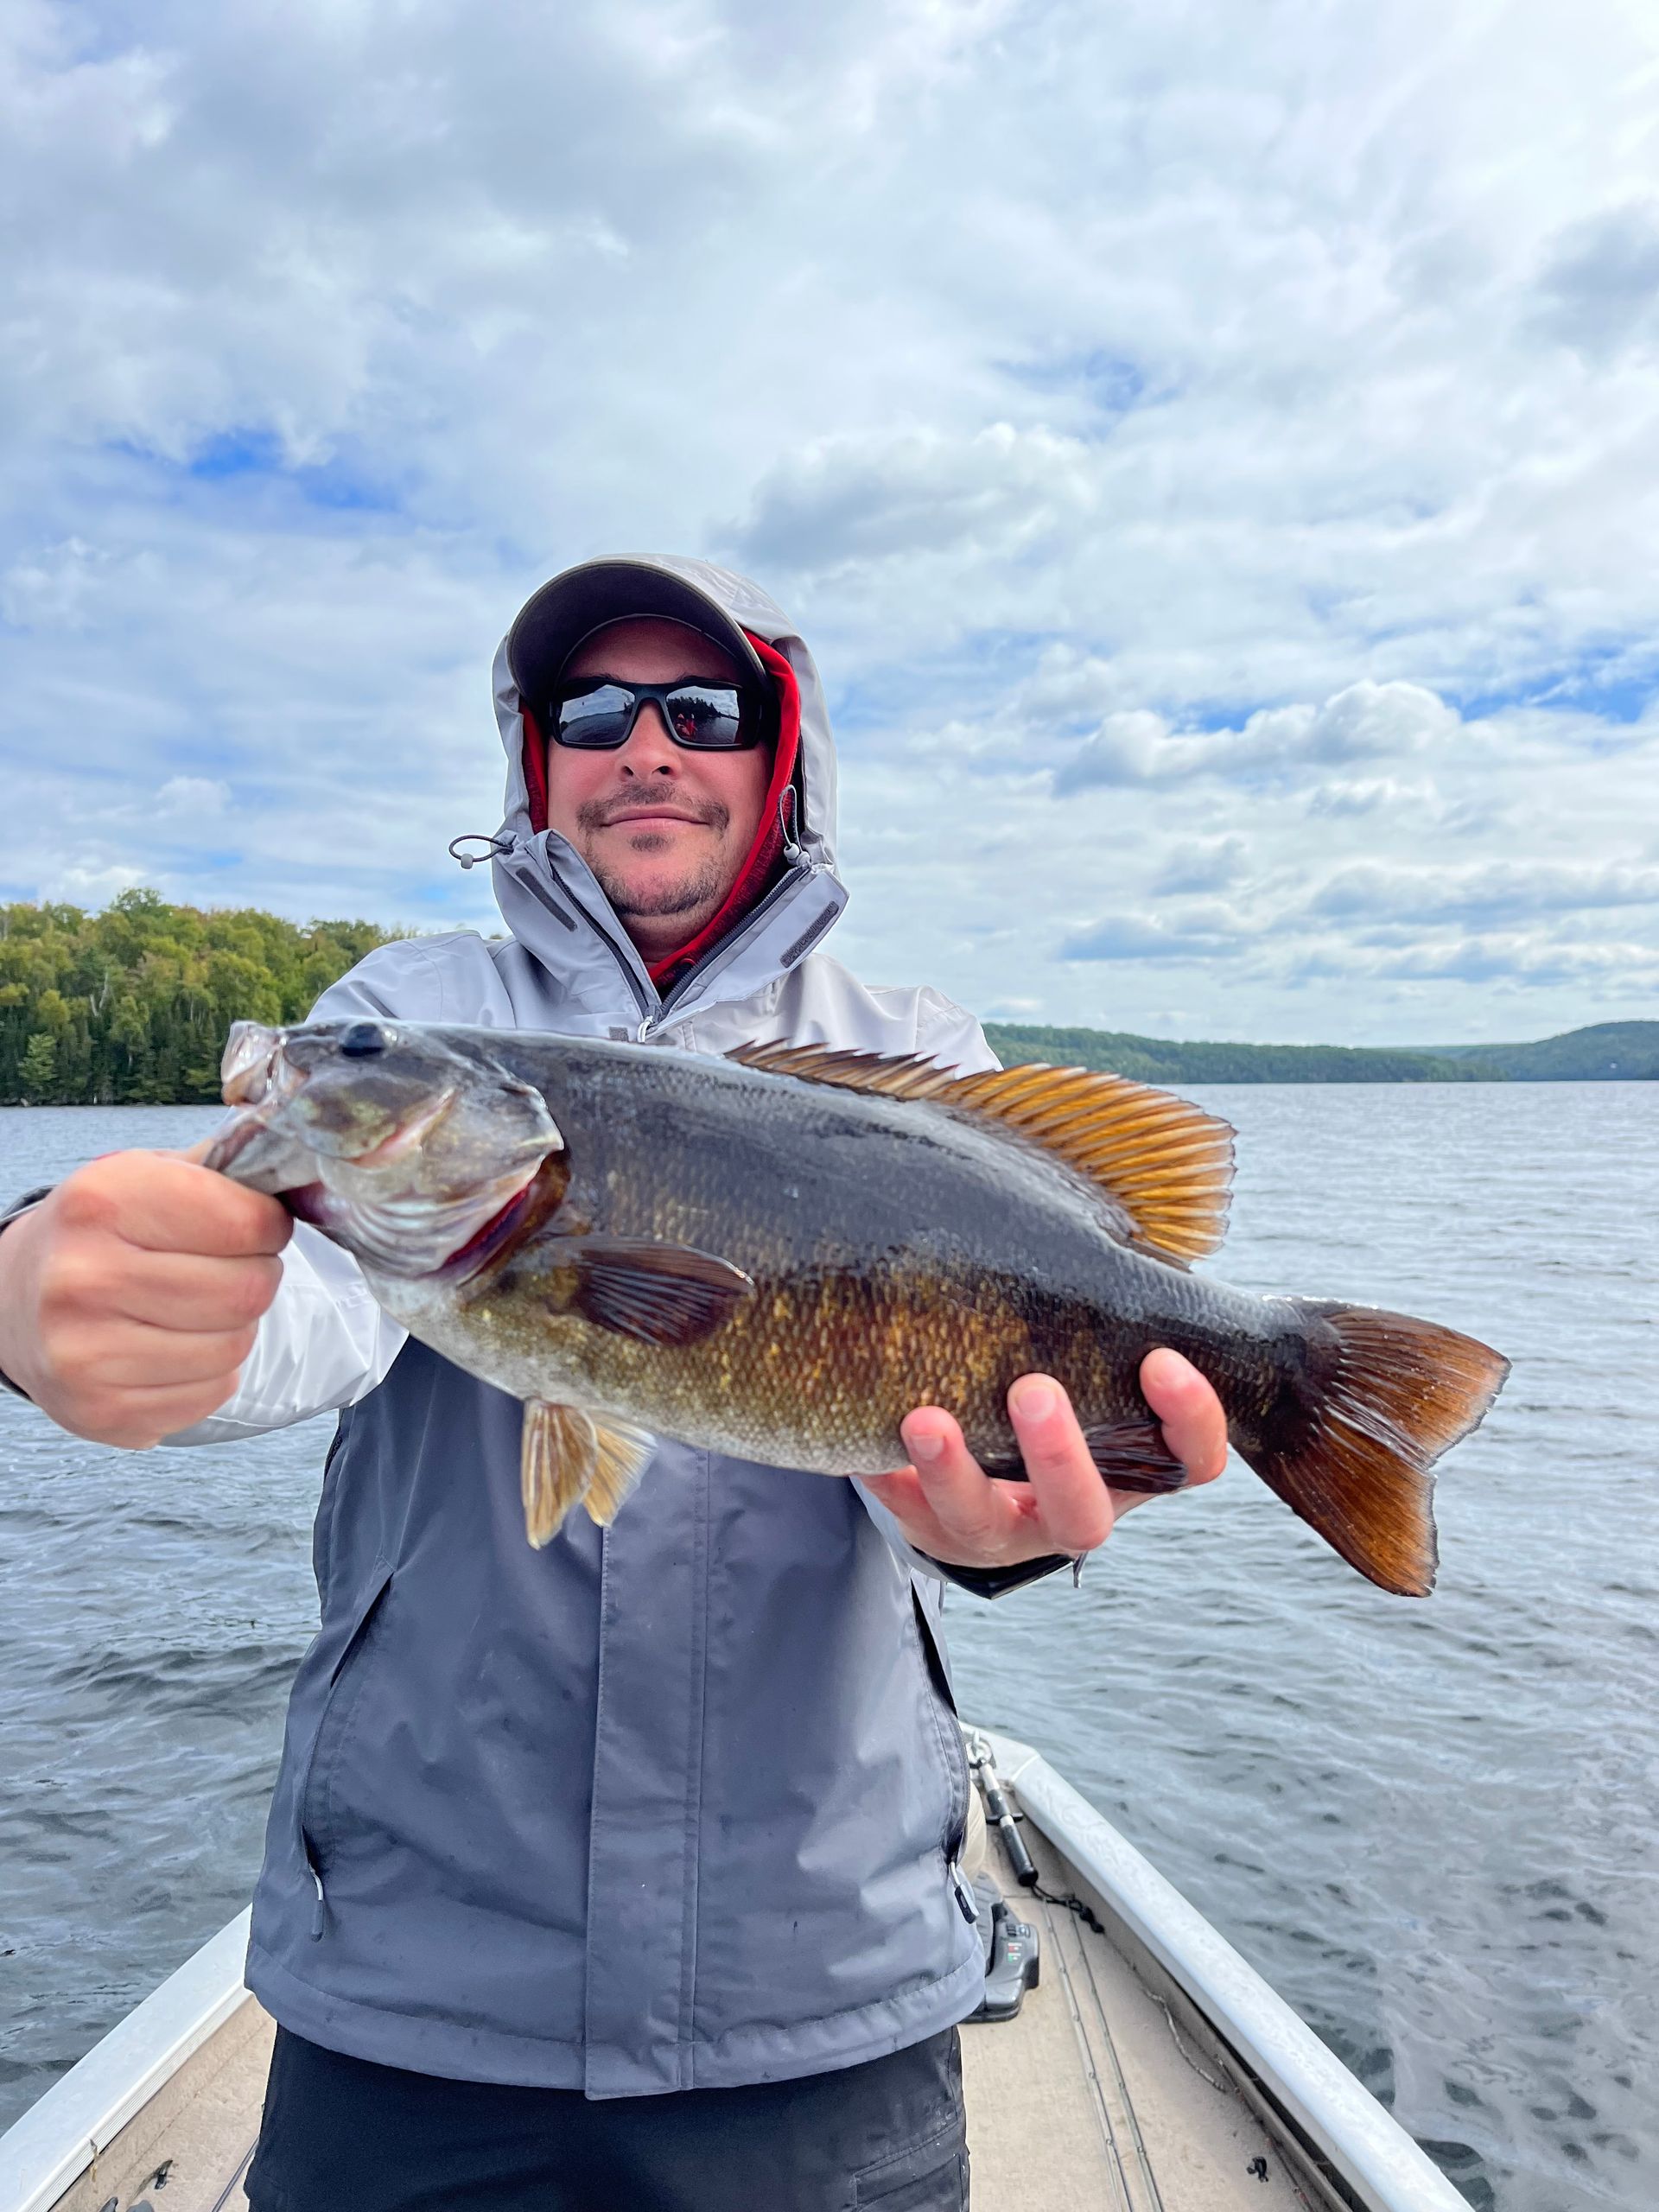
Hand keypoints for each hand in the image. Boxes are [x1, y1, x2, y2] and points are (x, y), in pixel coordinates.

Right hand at [0, 1146, 290, 1446]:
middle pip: (247, 1290)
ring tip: (196, 1309)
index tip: (256, 1224)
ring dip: (235, 1328)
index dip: (269, 1224)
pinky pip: (211, 1394)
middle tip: (231, 1268)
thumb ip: (219, 1168)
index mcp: (102, 1201)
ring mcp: (86, 1353)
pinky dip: (210, 1374)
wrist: (14, 1301)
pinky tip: (172, 1348)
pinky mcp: (101, 1410)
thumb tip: (292, 1161)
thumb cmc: (100, 1233)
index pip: (245, 1221)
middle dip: (257, 1276)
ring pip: (234, 1347)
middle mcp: (84, 1277)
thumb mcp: (144, 1175)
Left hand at [863, 1350, 1227, 1570]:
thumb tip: (1109, 1218)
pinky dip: (886, 1476)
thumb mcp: (1098, 1357)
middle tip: (1032, 1390)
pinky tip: (863, 1441)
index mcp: (1135, 1465)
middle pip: (1084, 1510)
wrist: (990, 1467)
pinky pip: (909, 1514)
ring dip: (954, 1470)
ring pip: (985, 1520)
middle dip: (1057, 1454)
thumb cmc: (1062, 1379)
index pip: (1192, 1457)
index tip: (1161, 1359)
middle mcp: (1075, 1509)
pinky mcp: (938, 1531)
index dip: (1189, 1417)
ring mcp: (1003, 1530)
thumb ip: (1109, 1314)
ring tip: (924, 1418)